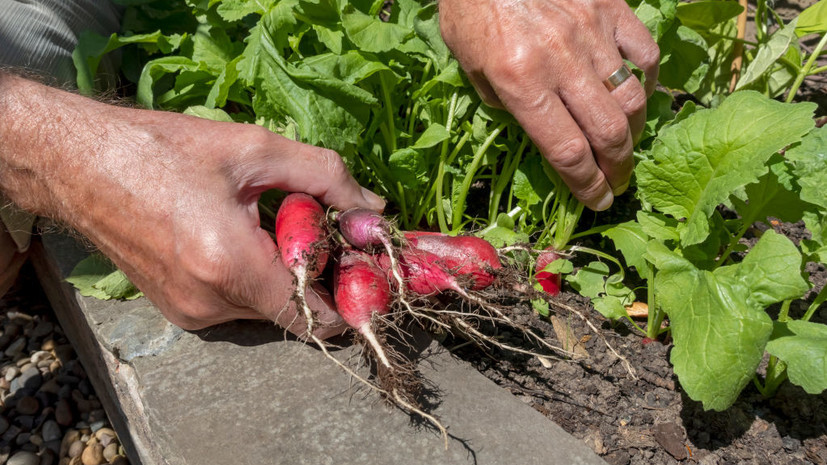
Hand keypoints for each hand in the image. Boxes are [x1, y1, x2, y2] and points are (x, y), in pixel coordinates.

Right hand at [0, 73, 384, 336]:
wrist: (77, 165)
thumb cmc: (164, 149)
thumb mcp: (255, 149)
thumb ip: (326, 178)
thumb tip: (374, 210)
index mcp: (231, 266)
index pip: (315, 318)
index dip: (348, 298)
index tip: (362, 267)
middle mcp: (210, 303)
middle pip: (294, 310)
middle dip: (317, 274)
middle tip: (320, 227)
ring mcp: (190, 313)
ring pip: (266, 307)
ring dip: (282, 273)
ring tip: (268, 222)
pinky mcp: (177, 310)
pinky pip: (236, 304)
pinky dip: (253, 277)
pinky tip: (239, 235)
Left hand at [439, 0, 659, 210]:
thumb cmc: (469, 9)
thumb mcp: (469, 65)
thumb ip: (504, 102)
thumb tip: (538, 129)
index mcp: (521, 82)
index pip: (567, 151)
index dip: (587, 185)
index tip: (598, 201)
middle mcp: (561, 61)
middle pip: (608, 132)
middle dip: (617, 168)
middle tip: (617, 182)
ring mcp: (591, 32)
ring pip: (632, 97)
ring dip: (633, 132)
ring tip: (625, 147)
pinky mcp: (610, 7)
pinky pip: (643, 51)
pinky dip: (646, 79)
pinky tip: (636, 93)